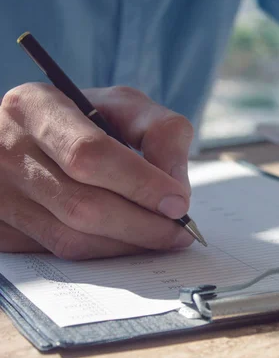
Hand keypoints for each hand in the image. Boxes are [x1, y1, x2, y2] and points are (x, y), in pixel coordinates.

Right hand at [0, 83, 195, 258]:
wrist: (25, 136)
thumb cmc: (83, 118)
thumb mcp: (123, 105)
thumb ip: (160, 132)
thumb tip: (176, 188)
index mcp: (36, 107)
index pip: (89, 154)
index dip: (139, 183)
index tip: (178, 201)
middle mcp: (8, 150)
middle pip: (83, 205)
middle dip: (143, 224)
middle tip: (180, 229)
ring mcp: (1, 194)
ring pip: (72, 237)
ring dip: (128, 243)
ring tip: (164, 236)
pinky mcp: (1, 228)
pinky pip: (60, 252)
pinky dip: (105, 251)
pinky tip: (130, 241)